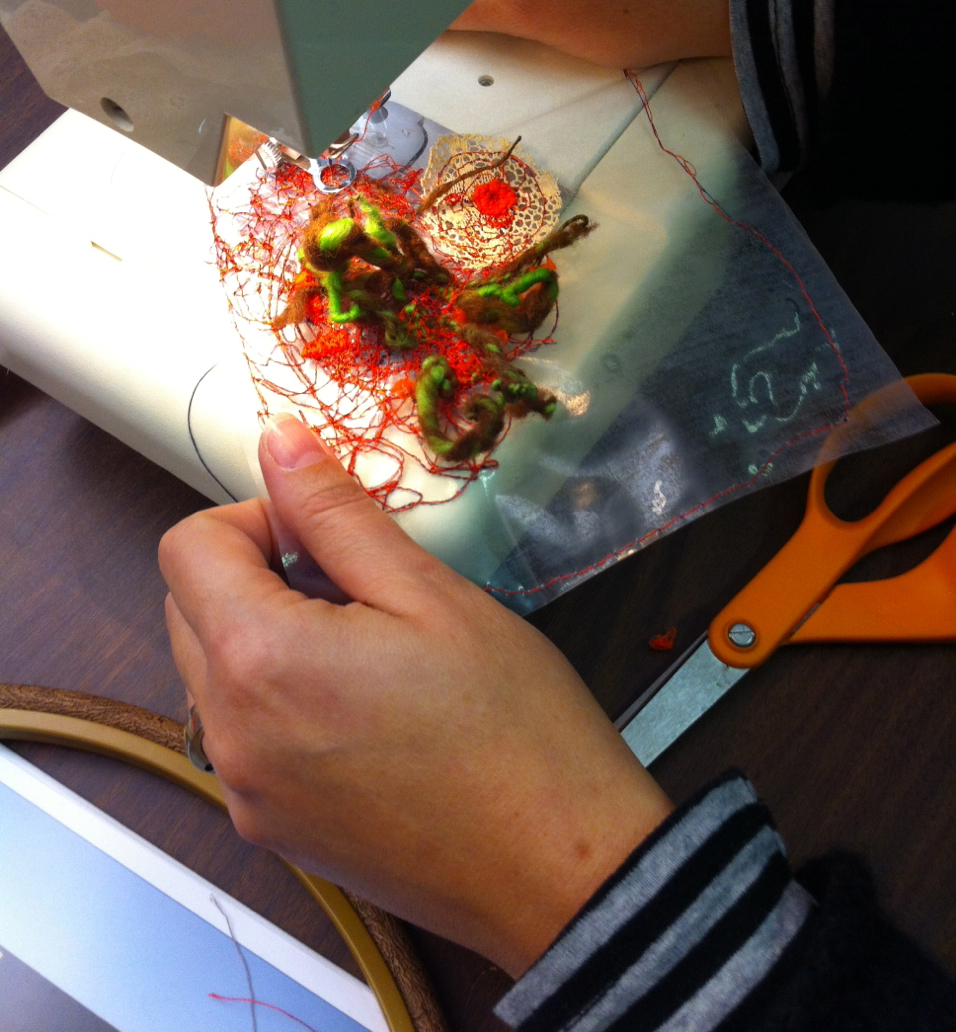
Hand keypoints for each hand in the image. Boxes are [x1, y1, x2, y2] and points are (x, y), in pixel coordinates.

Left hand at [160, 415, 671, 976]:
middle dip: (253, 573)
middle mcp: (228, 733)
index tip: (324, 531)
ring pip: (213, 673)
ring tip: (367, 649)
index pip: (186, 546)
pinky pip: (243, 737)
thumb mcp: (429, 594)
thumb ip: (335, 512)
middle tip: (355, 585)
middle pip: (187, 609)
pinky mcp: (274, 831)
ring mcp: (246, 793)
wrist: (560, 871)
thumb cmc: (512, 724)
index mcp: (258, 659)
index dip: (252, 516)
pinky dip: (279, 701)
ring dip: (264, 637)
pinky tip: (367, 712)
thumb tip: (277, 442)